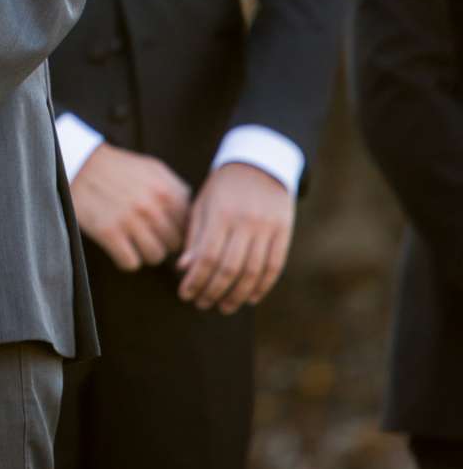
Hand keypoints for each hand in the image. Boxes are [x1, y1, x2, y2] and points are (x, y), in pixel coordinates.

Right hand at [71, 143, 190, 272]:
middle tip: (148, 236)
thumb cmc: (119, 168)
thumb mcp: (153, 169)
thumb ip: (176, 190)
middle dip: (163, 242)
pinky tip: (120, 247)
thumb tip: (193, 217)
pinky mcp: (109, 233)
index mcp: (166, 190)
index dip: (178, 230)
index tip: (166, 230)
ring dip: (146, 253)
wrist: (80, 164)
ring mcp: (130, 220)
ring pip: (155, 257)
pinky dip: (126, 259)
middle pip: (173, 244)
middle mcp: (151, 206)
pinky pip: (131, 263)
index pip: (188, 227)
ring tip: (135, 242)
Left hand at [177, 163, 294, 311]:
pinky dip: (263, 286)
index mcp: (221, 214)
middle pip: (230, 269)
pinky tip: (250, 298)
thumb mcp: (202, 205)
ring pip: (253, 272)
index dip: (196, 280)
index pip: (207, 257)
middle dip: (214, 291)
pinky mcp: (284, 232)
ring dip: (237, 295)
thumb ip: (194, 237)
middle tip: (202, 304)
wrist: (259, 162)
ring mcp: (267, 228)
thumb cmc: (223, 187)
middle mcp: (246, 222)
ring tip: (224, 306)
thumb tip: (184, 269)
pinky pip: (274, 266)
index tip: (185, 294)